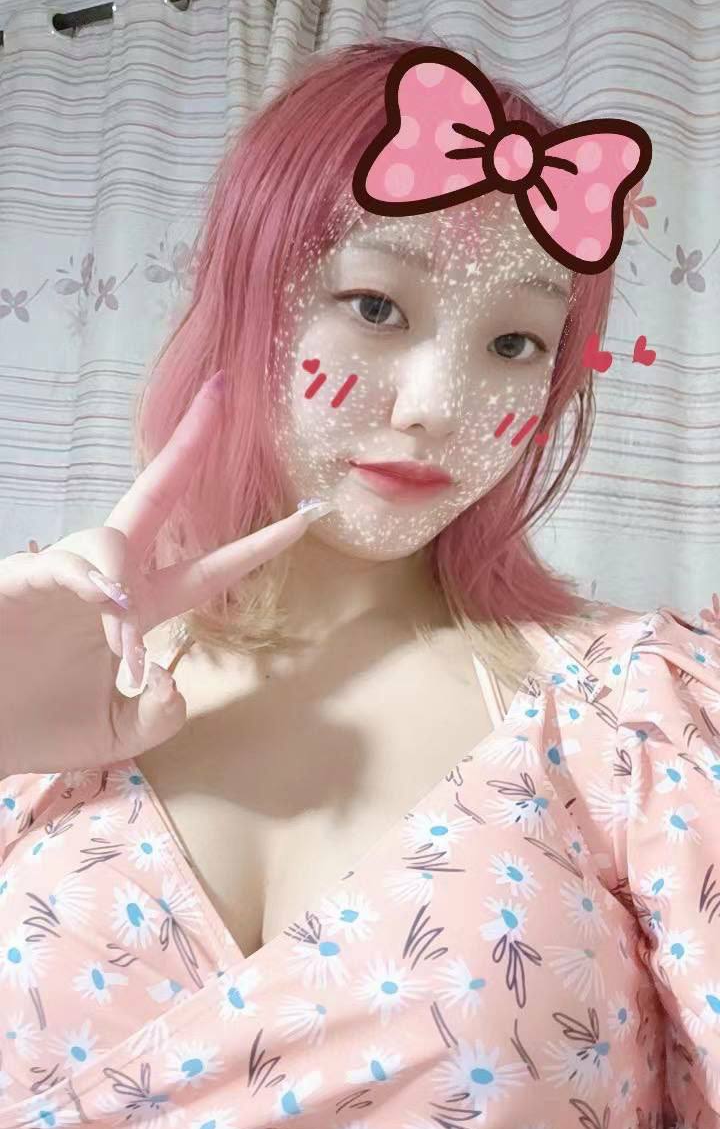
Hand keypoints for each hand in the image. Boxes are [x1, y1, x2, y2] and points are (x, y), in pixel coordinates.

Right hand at [0, 374, 324, 776]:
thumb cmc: (37, 728)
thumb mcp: (120, 734)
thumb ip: (161, 713)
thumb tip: (168, 669)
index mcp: (137, 611)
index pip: (208, 569)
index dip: (256, 544)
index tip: (306, 517)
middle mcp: (106, 581)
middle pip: (155, 498)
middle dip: (188, 447)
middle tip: (221, 394)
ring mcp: (63, 576)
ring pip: (110, 541)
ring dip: (122, 588)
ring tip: (117, 645)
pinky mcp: (21, 581)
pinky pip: (63, 565)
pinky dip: (88, 578)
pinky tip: (103, 602)